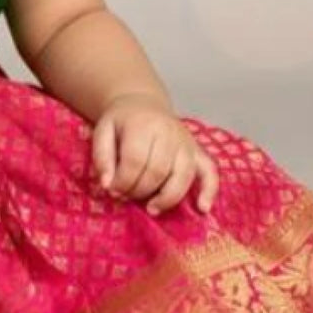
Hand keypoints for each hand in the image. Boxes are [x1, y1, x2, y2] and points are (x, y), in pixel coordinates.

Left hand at [90, 94, 218, 216]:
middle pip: (158, 171)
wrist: (143, 103)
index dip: (123, 182)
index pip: (135, 161)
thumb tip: (108, 186)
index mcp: (143, 125)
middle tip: (127, 197)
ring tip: (151, 208)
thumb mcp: (102, 131)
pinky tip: (202, 208)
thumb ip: (102, 158)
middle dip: (140, 191)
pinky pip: (210, 172)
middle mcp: (169, 132)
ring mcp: (187, 142)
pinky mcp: (198, 151)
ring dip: (167, 198)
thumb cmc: (121, 122)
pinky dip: (209, 191)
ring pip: (182, 176)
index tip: (113, 191)